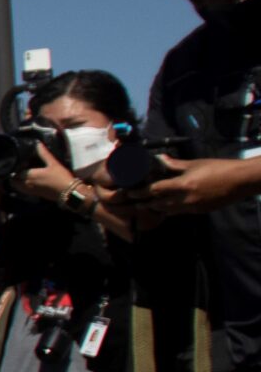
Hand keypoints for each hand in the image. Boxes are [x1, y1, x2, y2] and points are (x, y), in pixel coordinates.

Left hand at [14, 143, 77, 205]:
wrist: (69, 193)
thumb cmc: (60, 177)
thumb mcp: (53, 163)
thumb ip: (44, 153)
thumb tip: (38, 143)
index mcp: (29, 175)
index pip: (14, 172)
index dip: (14, 167)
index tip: (18, 162)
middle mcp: (27, 183)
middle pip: (13, 180)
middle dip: (14, 174)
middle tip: (18, 168)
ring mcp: (30, 190)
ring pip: (17, 186)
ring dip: (17, 181)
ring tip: (22, 174)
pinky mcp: (35, 195)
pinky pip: (23, 191)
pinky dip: (21, 186)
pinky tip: (29, 180)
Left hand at [121, 156, 260, 220]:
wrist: (240, 181)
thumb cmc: (218, 169)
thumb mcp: (194, 164)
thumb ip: (175, 164)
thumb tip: (161, 159)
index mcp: (182, 186)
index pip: (154, 191)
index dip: (140, 193)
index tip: (129, 193)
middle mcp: (185, 200)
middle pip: (158, 204)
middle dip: (146, 203)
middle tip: (135, 202)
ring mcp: (193, 207)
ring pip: (169, 211)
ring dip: (157, 208)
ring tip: (147, 205)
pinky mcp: (200, 211)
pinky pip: (180, 212)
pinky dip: (171, 209)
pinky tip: (167, 206)